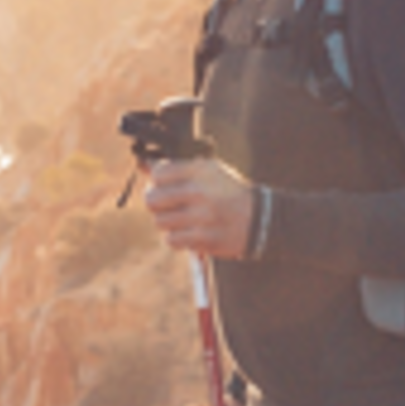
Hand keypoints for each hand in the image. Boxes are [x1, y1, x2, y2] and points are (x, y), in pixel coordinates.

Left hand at [142, 155, 259, 261]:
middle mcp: (200, 192)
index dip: (157, 181)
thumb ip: (177, 168)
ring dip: (167, 222)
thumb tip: (143, 165)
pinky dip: (176, 238)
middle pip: (152, 199)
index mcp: (201, 171)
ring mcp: (201, 217)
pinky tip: (189, 232)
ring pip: (159, 221)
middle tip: (166, 205)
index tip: (165, 185)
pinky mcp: (203, 239)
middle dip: (156, 203)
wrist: (261, 219)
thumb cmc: (230, 192)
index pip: (158, 174)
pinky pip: (171, 240)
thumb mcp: (209, 171)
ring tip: (181, 219)